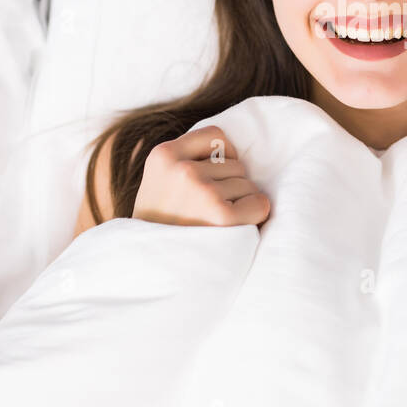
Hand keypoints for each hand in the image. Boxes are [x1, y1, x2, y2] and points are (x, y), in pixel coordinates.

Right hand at [133, 125, 270, 226]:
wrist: (147, 270)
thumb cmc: (158, 228)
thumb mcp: (158, 183)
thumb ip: (184, 161)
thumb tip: (233, 151)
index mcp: (163, 155)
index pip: (216, 136)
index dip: (223, 156)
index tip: (215, 179)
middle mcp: (183, 169)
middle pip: (236, 164)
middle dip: (229, 186)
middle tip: (207, 213)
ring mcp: (202, 191)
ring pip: (248, 184)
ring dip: (239, 203)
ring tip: (214, 224)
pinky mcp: (221, 216)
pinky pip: (259, 204)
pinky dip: (254, 216)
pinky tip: (235, 229)